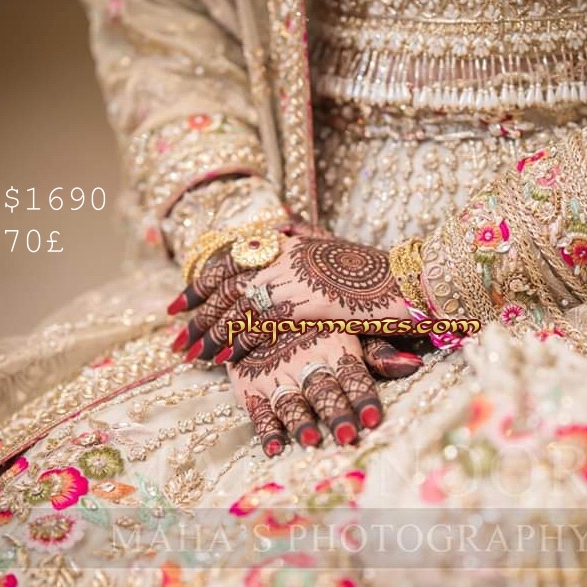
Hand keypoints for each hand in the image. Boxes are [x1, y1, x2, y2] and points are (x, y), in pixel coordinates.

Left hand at [171, 233, 411, 362]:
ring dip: (210, 332)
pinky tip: (224, 358)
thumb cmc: (376, 273)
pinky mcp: (304, 299)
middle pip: (225, 281)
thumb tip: (283, 227)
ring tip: (192, 354)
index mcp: (287, 242)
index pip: (229, 259)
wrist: (410, 280)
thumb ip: (303, 239)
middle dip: (196, 311)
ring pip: (235, 304)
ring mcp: (294, 275)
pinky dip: (236, 341)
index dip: (202, 282)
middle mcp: (284, 254)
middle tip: (177, 336)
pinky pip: (258, 322)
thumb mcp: (333, 249)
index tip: (181, 303)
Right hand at [229, 329, 420, 455]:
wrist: (259, 307)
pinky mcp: (249, 386)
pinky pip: (257, 410)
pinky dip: (265, 430)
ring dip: (299, 420)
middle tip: (347, 435)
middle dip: (334, 411)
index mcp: (333, 344)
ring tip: (310, 439)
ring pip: (289, 399)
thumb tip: (414, 365)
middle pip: (321, 388)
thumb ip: (378, 351)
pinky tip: (274, 447)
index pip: (351, 373)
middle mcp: (304, 359)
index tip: (373, 418)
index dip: (362, 396)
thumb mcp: (347, 327)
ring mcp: (275, 373)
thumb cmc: (316, 322)